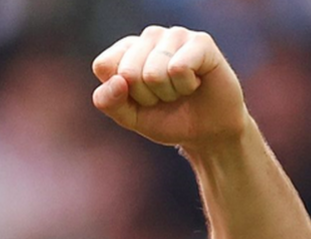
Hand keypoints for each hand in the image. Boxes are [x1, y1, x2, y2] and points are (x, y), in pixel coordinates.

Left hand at [92, 26, 246, 149]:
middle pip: (127, 72)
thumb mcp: (129, 117)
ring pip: (153, 73)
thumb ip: (109, 102)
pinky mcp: (200, 41)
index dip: (120, 93)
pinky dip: (185, 86)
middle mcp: (149, 37)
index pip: (104, 64)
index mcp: (126, 49)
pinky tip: (195, 82)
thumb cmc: (166, 118)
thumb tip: (116, 80)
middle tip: (163, 96)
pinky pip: (178, 68)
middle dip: (145, 96)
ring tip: (179, 89)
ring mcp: (175, 36)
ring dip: (167, 93)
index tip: (138, 98)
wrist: (207, 131)